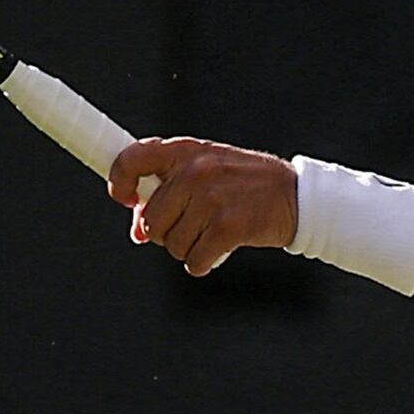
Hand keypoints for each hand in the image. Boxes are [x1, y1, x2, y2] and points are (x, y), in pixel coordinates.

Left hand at [107, 139, 294, 276]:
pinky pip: (193, 260)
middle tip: (190, 224)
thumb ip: (169, 193)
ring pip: (171, 244)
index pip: (132, 159)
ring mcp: (211, 199)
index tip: (125, 198)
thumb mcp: (205, 173)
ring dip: (187, 247)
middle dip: (165, 231)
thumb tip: (137, 230)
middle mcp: (195, 171)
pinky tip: (219, 248)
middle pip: (151, 220)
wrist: (295, 196)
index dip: (118, 182)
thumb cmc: (243, 185)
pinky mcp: (227, 227)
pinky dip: (203, 262)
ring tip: (210, 231)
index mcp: (185, 151)